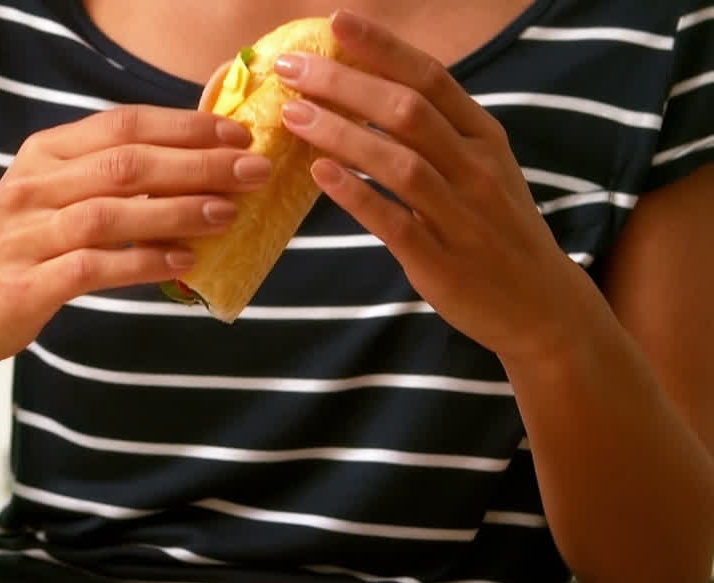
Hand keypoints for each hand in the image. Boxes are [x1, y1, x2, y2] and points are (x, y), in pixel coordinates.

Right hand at [0, 106, 269, 365]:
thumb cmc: (21, 249)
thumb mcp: (55, 196)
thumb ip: (109, 176)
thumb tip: (196, 166)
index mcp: (45, 153)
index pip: (123, 125)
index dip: (185, 127)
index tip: (237, 137)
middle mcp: (34, 187)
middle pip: (125, 165)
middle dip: (196, 165)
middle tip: (250, 174)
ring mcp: (27, 236)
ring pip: (111, 213)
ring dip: (175, 211)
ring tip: (226, 214)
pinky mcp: (27, 284)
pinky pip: (93, 267)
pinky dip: (142, 262)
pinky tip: (182, 262)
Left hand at [274, 10, 610, 362]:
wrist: (539, 305)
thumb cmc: (493, 227)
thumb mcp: (480, 167)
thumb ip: (435, 131)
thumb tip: (366, 91)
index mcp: (484, 137)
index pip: (430, 77)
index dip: (382, 48)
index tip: (337, 21)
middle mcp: (476, 168)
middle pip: (407, 112)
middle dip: (346, 84)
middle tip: (293, 69)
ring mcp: (461, 215)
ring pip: (399, 162)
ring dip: (342, 135)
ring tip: (293, 116)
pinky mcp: (441, 261)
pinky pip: (394, 222)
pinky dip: (357, 196)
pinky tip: (320, 176)